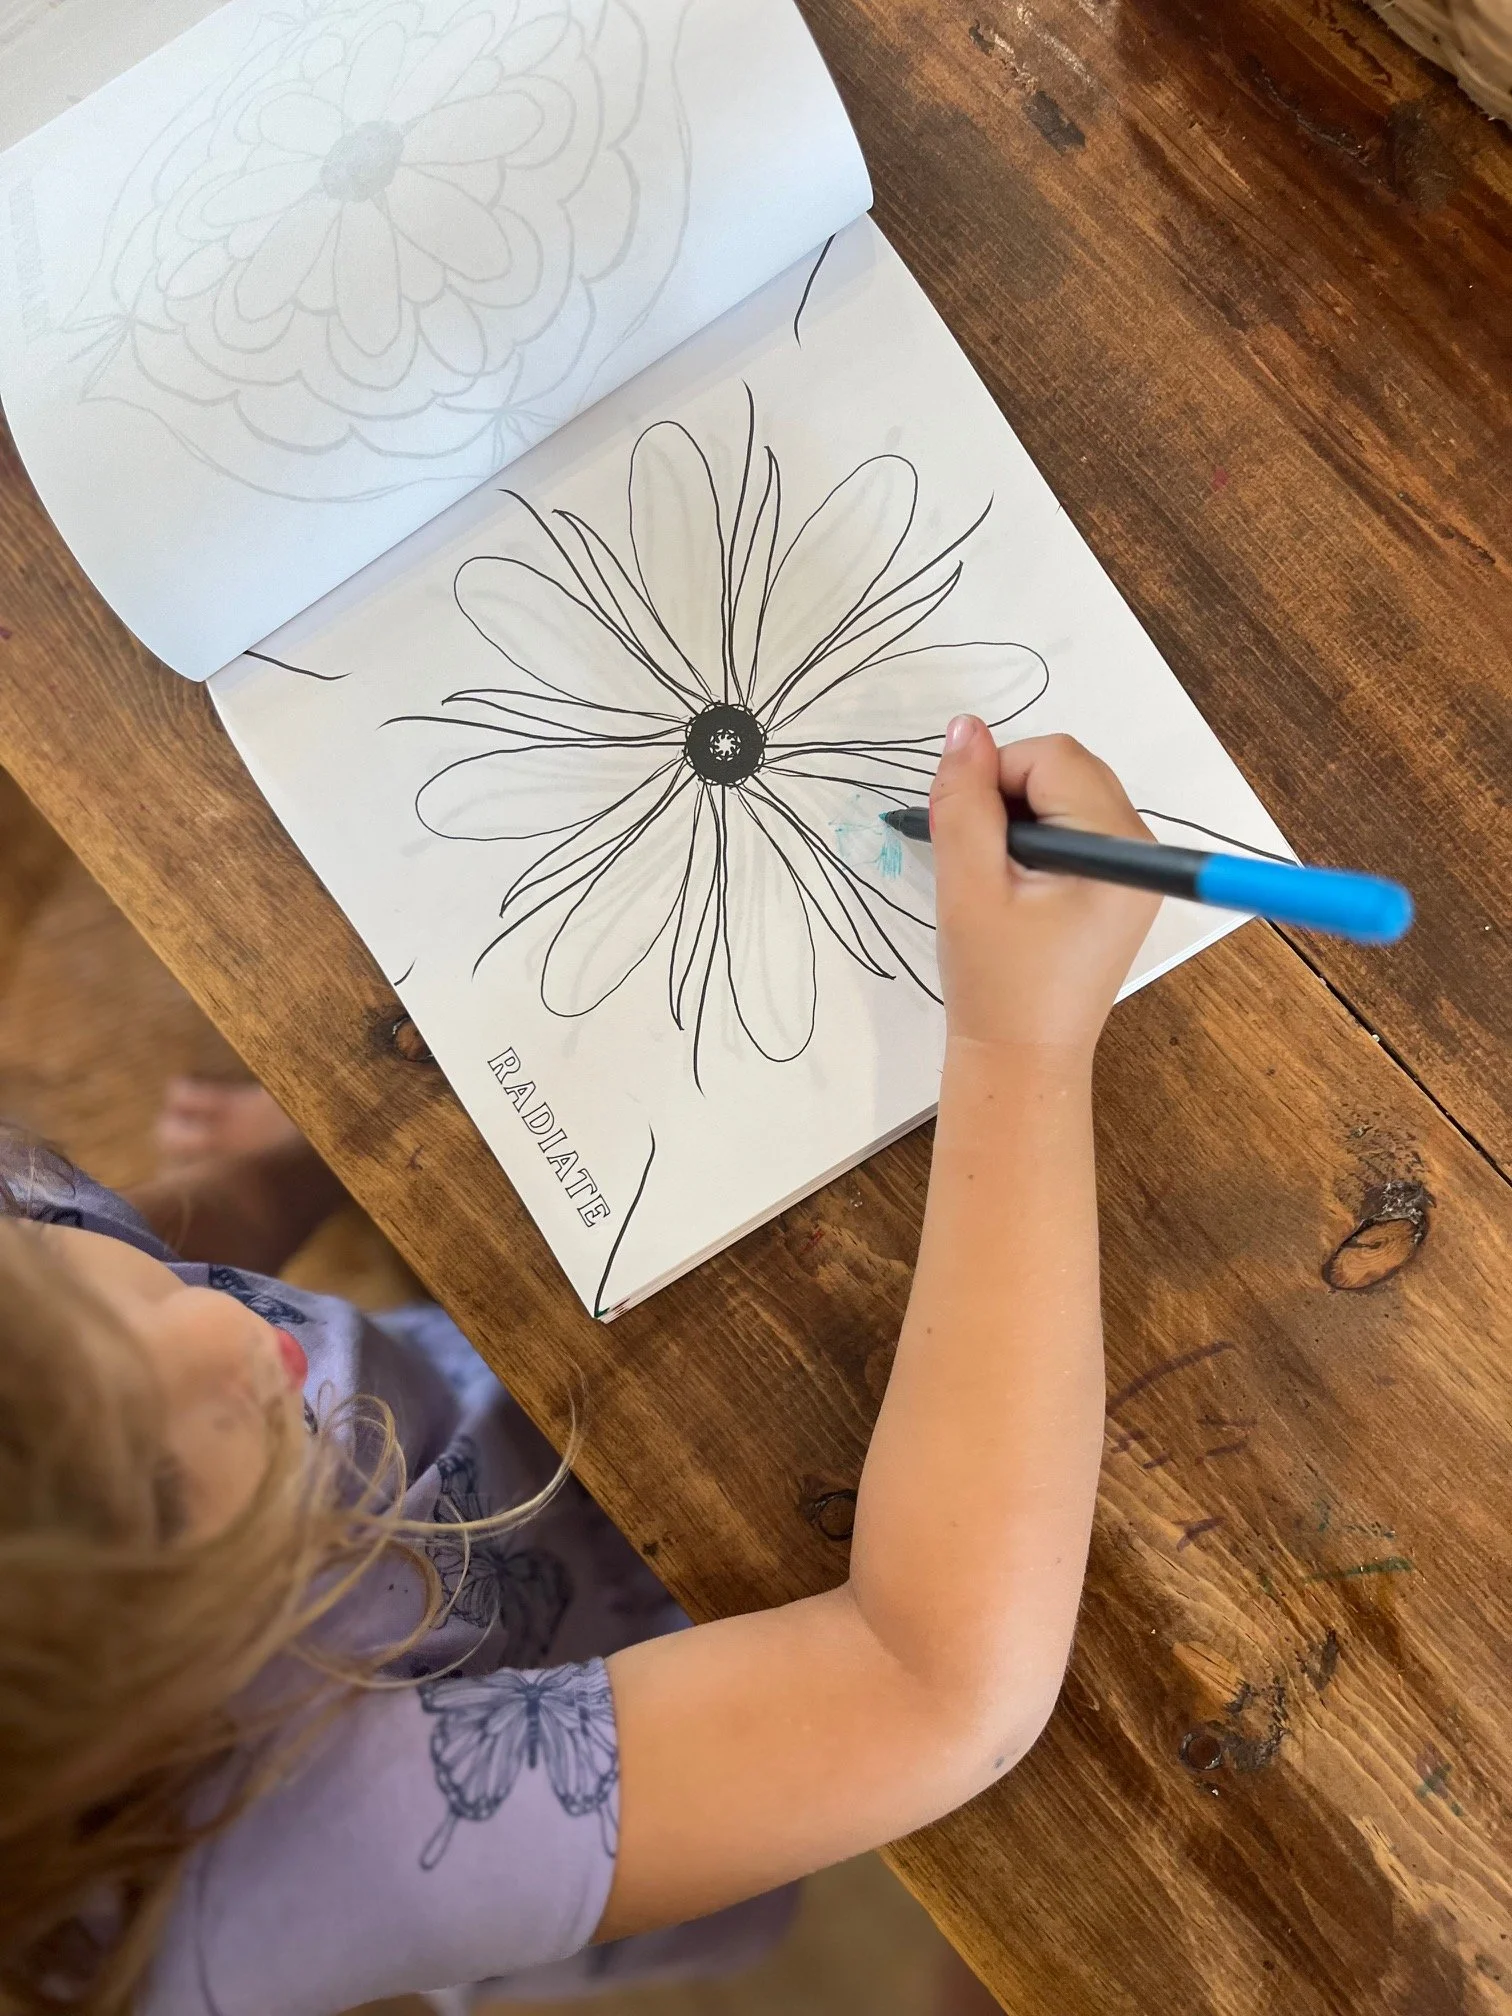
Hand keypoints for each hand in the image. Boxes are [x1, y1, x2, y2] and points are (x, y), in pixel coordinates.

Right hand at [929, 721, 1160, 1061]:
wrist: (1022, 1060)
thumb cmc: (996, 983)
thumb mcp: (968, 887)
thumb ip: (964, 802)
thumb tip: (965, 728)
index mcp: (1116, 847)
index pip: (1051, 758)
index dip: (994, 779)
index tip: (962, 836)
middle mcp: (1139, 848)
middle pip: (1064, 768)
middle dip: (1008, 795)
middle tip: (974, 860)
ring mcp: (1132, 868)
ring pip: (1066, 794)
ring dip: (1017, 819)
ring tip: (991, 880)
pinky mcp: (1119, 886)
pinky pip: (1074, 828)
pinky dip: (1034, 840)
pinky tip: (1011, 887)